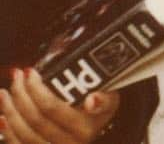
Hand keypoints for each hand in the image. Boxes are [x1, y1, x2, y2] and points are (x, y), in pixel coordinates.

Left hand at [0, 69, 118, 143]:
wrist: (93, 129)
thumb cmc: (99, 110)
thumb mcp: (110, 100)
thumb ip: (104, 99)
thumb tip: (91, 100)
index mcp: (85, 128)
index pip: (53, 108)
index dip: (38, 91)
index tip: (31, 73)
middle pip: (36, 119)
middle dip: (22, 95)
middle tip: (18, 75)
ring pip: (24, 134)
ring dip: (11, 111)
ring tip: (6, 91)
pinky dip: (8, 132)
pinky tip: (3, 117)